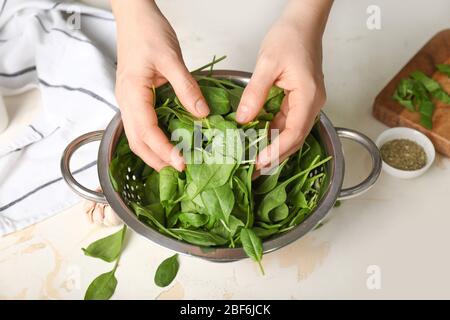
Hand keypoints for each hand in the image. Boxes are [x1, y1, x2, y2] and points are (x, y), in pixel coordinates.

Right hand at [112, 0, 208, 171]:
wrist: (134, 15)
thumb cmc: (148, 32)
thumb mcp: (172, 59)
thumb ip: (186, 88)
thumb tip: (202, 114)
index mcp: (132, 93)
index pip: (146, 132)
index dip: (163, 150)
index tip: (181, 163)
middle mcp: (126, 101)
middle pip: (136, 141)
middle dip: (156, 159)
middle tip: (179, 170)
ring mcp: (128, 100)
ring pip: (136, 136)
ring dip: (153, 152)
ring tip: (173, 162)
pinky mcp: (135, 97)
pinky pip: (140, 125)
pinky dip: (153, 139)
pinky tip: (167, 142)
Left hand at [236, 0, 331, 169]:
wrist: (303, 23)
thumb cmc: (290, 37)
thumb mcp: (267, 64)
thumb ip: (255, 93)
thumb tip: (243, 119)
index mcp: (308, 96)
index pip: (294, 133)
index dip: (277, 150)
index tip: (259, 162)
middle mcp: (312, 103)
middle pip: (295, 138)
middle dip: (275, 155)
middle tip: (254, 169)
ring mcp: (307, 103)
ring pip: (290, 132)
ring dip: (273, 146)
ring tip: (253, 158)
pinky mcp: (299, 100)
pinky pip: (286, 121)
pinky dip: (272, 132)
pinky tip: (257, 138)